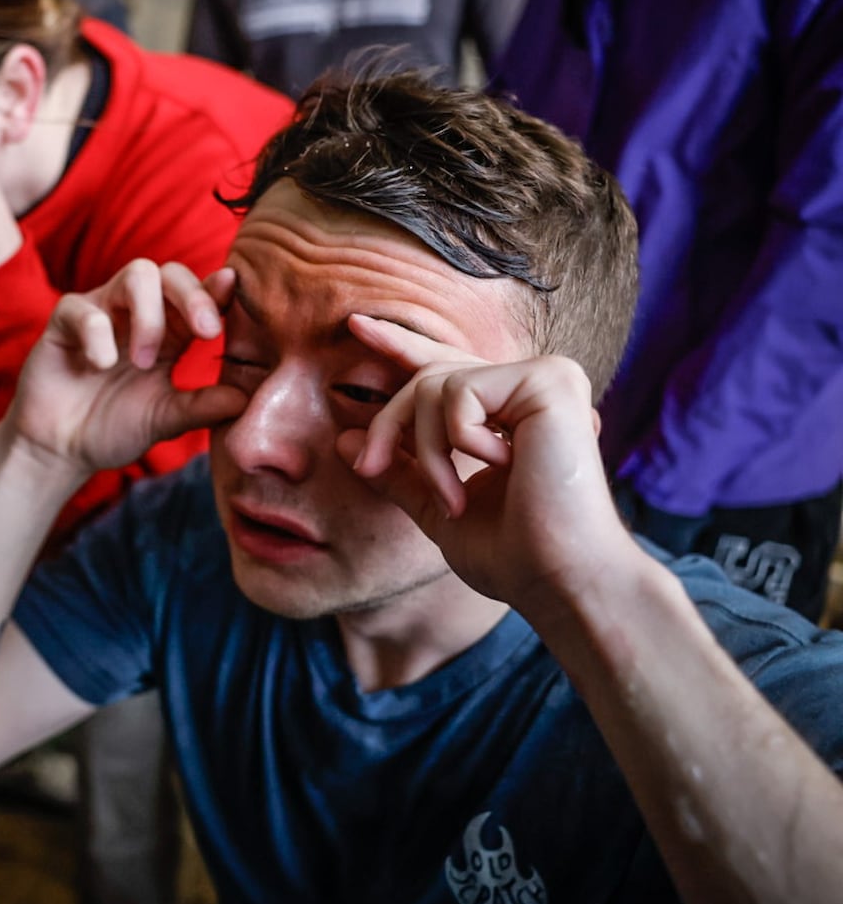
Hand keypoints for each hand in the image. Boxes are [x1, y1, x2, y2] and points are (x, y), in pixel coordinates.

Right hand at [5, 260, 245, 476]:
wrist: (61, 448)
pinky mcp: (66, 321)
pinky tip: (99, 366)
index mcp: (170, 332)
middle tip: (205, 333)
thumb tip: (246, 398)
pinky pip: (85, 308)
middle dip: (193, 295)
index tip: (234, 292)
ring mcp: (103, 311)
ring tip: (143, 361)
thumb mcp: (165, 420)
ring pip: (136, 274)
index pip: (199, 296)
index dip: (217, 290)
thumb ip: (202, 407)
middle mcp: (138, 314)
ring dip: (149, 314)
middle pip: (171, 273)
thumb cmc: (113, 427)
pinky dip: (98, 334)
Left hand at [334, 316, 631, 613]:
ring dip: (427, 450)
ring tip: (454, 498)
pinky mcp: (551, 380)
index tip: (356, 324)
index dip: (399, 345)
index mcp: (509, 412)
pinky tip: (504, 467)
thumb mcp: (438, 507)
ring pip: (435, 385)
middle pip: (427, 378)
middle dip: (389, 425)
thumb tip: (343, 439)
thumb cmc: (513, 555)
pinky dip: (460, 438)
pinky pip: (461, 391)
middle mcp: (531, 386)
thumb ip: (398, 471)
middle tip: (370, 465)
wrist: (559, 579)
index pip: (444, 368)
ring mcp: (545, 378)